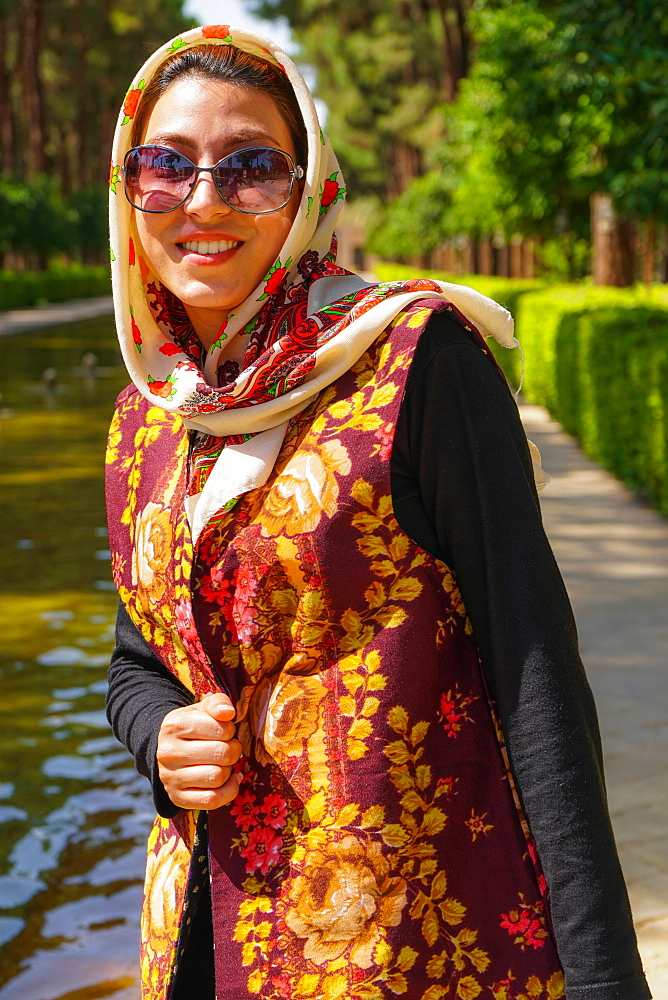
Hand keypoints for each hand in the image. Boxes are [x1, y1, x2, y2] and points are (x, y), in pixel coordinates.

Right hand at [157, 693, 242, 809]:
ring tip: (222, 763)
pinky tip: (228, 780)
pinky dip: (228, 791)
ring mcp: (170, 777)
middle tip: (228, 748)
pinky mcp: (177, 798)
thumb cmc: (194, 727)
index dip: (230, 731)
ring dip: (228, 770)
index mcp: (174, 725)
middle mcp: (168, 752)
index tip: (225, 732)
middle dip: (233, 750)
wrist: (169, 750)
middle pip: (222, 754)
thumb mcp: (202, 709)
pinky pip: (212, 800)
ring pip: (217, 777)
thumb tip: (228, 713)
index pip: (221, 729)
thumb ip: (218, 703)